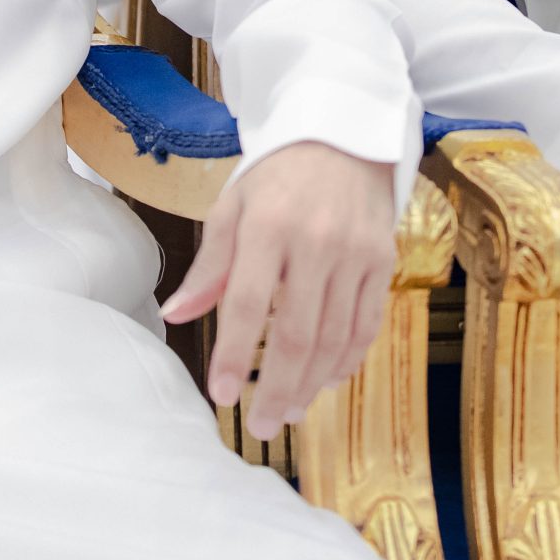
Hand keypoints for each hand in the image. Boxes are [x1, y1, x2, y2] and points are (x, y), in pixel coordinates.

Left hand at [160, 141, 395, 439]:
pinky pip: (367, 323)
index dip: (234, 355)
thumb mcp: (233, 207)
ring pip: (335, 337)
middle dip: (276, 388)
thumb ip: (209, 266)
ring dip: (311, 384)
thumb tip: (176, 315)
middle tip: (260, 425)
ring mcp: (355, 252)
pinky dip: (348, 359)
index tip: (222, 395)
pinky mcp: (383, 259)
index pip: (247, 304)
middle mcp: (315, 241)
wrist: (344, 134)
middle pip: (297, 333)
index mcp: (268, 225)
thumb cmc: (278, 176)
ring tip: (288, 412)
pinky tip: (326, 380)